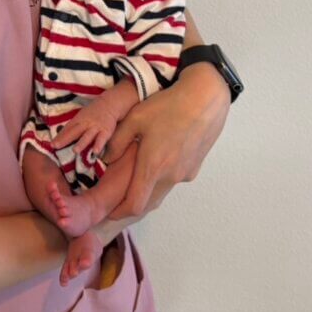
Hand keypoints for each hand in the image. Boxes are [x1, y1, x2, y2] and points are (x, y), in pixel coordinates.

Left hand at [50, 95, 119, 159]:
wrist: (110, 103)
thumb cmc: (93, 112)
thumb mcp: (82, 116)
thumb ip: (74, 126)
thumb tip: (61, 137)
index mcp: (79, 119)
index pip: (68, 128)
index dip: (59, 136)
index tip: (51, 144)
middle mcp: (86, 123)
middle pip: (74, 132)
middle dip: (65, 139)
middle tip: (56, 146)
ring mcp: (96, 127)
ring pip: (88, 136)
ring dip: (81, 143)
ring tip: (75, 151)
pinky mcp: (106, 131)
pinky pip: (102, 139)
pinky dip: (99, 145)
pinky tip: (95, 152)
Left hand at [102, 61, 229, 219]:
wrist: (205, 99)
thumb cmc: (168, 106)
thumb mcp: (135, 118)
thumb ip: (117, 141)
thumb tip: (106, 158)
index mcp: (153, 167)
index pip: (135, 205)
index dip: (119, 212)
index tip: (109, 211)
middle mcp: (171, 176)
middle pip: (149, 203)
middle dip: (132, 204)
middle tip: (117, 198)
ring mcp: (185, 173)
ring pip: (162, 191)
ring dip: (148, 190)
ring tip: (137, 176)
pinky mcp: (195, 167)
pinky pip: (174, 179)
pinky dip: (163, 177)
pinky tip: (159, 158)